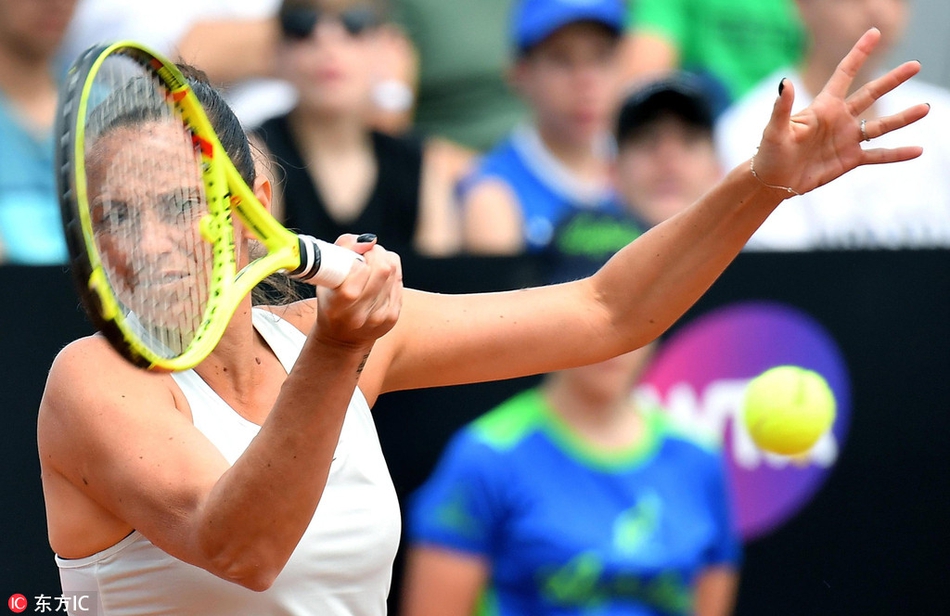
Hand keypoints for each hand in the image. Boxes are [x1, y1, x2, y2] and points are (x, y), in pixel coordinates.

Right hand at [313, 234, 402, 348]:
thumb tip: (370, 241)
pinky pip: (399, 282)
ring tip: (371, 265)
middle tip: (366, 255)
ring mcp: (378, 317)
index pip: (360, 271)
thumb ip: (343, 248)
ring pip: (393, 272)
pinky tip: (378, 279)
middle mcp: (359, 314)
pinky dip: (391, 274)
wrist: (341, 337)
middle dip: (376, 253)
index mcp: (337, 305)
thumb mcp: (325, 275)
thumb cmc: (330, 299)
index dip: (360, 256)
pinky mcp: (392, 317)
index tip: (354, 257)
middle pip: (383, 269)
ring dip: (384, 261)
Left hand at [752, 28, 929, 196]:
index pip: (844, 74)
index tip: (874, 34)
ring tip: (925, 109)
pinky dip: (897, 154)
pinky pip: (878, 155)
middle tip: (915, 65)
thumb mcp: (774, 129)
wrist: (773, 182)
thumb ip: (782, 106)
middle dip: (892, 80)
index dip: (858, 54)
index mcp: (823, 107)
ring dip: (903, 118)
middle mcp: (839, 119)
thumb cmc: (770, 153)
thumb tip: (783, 82)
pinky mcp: (850, 159)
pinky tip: (917, 150)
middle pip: (871, 94)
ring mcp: (847, 139)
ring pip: (881, 126)